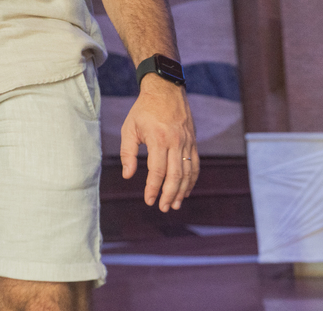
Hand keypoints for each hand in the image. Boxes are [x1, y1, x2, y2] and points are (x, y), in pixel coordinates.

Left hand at [120, 75, 199, 211]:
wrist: (166, 89)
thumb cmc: (144, 109)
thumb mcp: (129, 128)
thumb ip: (127, 153)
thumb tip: (128, 175)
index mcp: (158, 139)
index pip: (157, 171)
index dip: (153, 188)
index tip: (149, 201)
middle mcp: (175, 142)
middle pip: (175, 175)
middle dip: (169, 195)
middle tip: (163, 208)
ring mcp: (187, 142)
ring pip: (187, 173)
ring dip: (182, 191)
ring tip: (175, 204)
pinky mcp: (193, 142)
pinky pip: (195, 165)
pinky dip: (192, 180)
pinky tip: (186, 190)